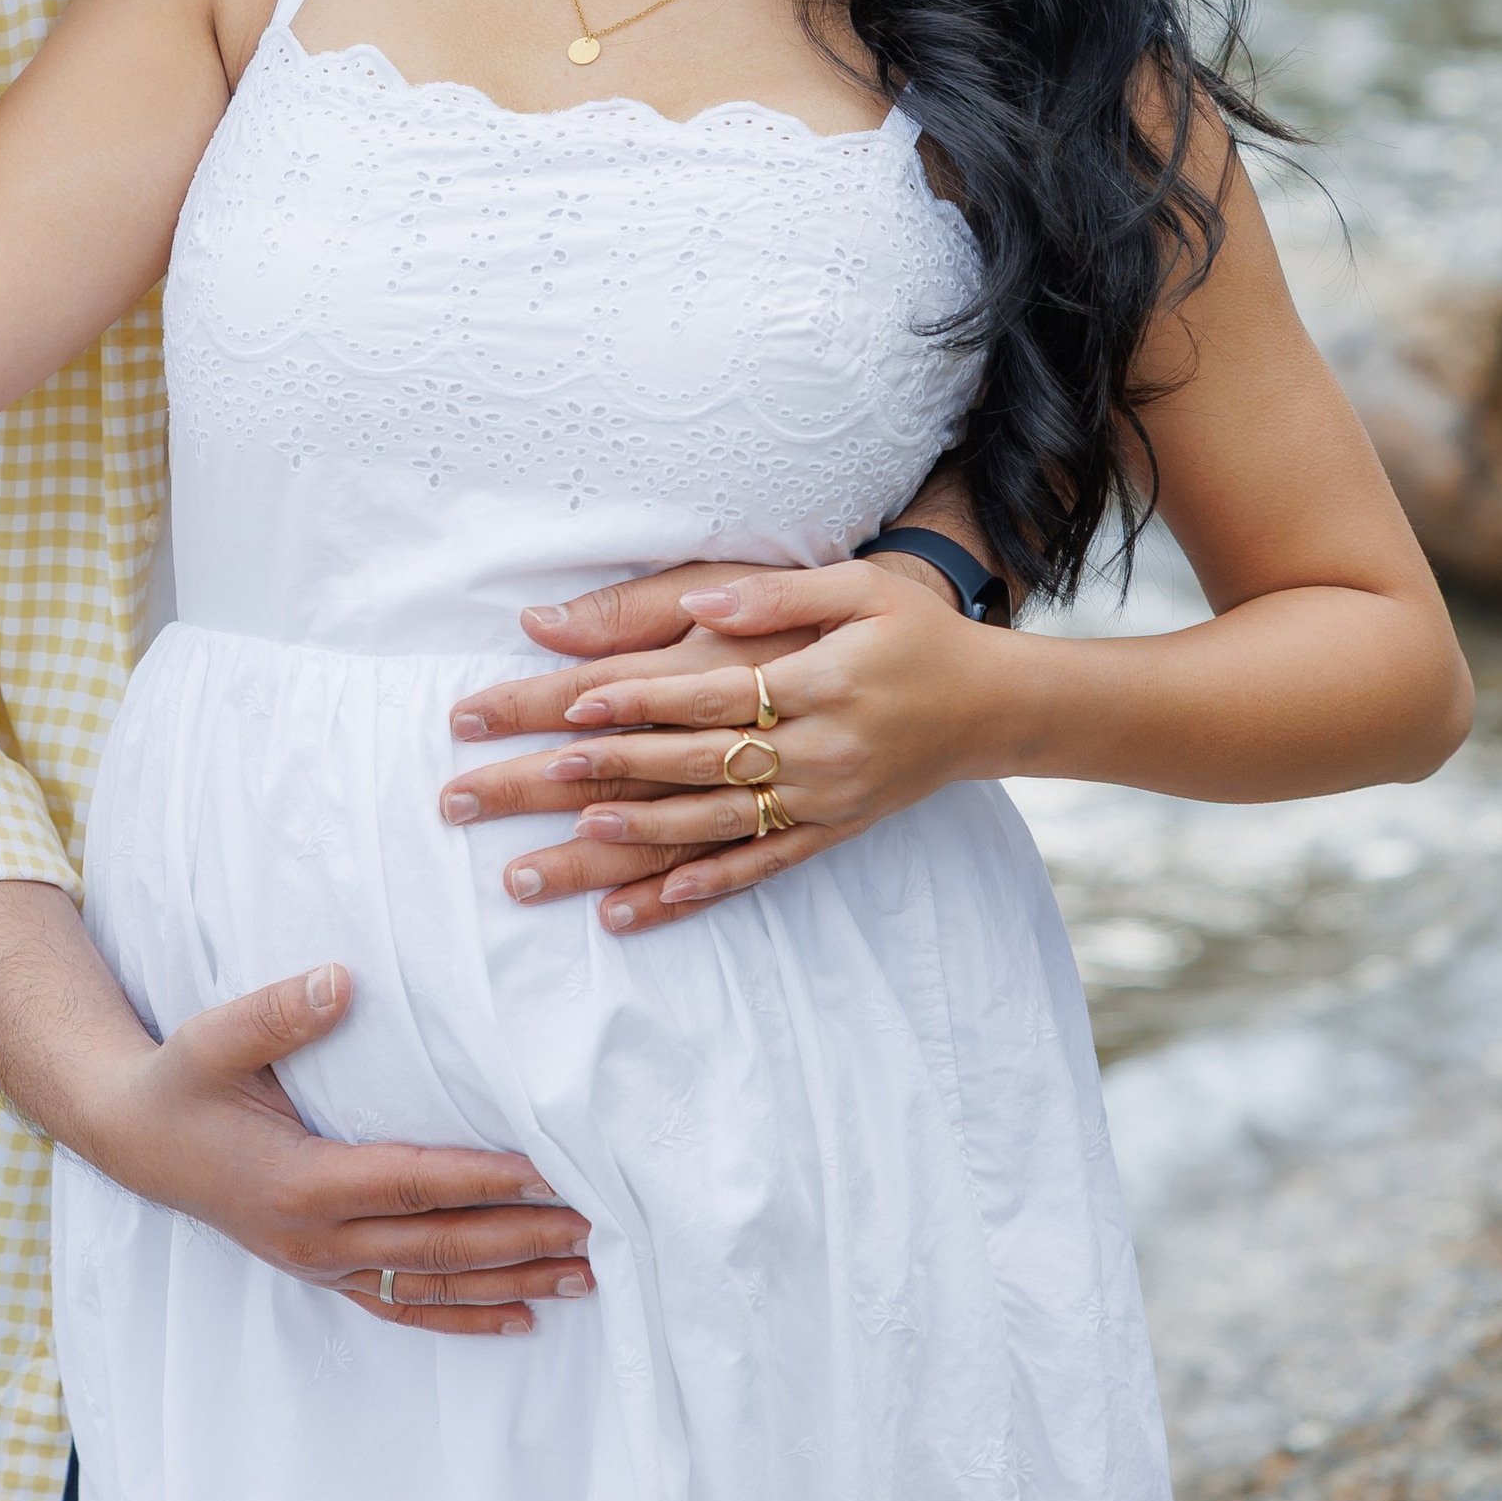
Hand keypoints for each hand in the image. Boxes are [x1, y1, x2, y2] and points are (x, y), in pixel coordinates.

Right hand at [82, 961, 594, 1337]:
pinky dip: (465, 1317)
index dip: (482, 1178)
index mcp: (301, 1181)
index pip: (413, 1183)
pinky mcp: (323, 1271)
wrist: (134, 1139)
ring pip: (433, 1284)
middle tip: (597, 1226)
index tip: (548, 1172)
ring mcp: (321, 1264)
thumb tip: (340, 980)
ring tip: (584, 1275)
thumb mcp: (212, 1039)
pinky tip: (519, 1318)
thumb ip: (277, 1012)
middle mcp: (318, 1238)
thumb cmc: (181, 1082)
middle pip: (439, 1245)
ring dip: (511, 1282)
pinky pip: (404, 1304)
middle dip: (522, 1237)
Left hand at [439, 560, 1010, 934]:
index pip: (700, 692)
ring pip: (707, 829)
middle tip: (509, 787)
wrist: (992, 705)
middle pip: (683, 766)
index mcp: (812, 679)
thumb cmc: (914, 630)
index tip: (561, 710)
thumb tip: (698, 592)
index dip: (631, 701)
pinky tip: (638, 912)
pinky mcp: (827, 832)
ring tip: (551, 853)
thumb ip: (773, 593)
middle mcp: (812, 748)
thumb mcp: (856, 588)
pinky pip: (753, 869)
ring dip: (626, 846)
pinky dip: (696, 891)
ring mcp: (819, 800)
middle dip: (589, 778)